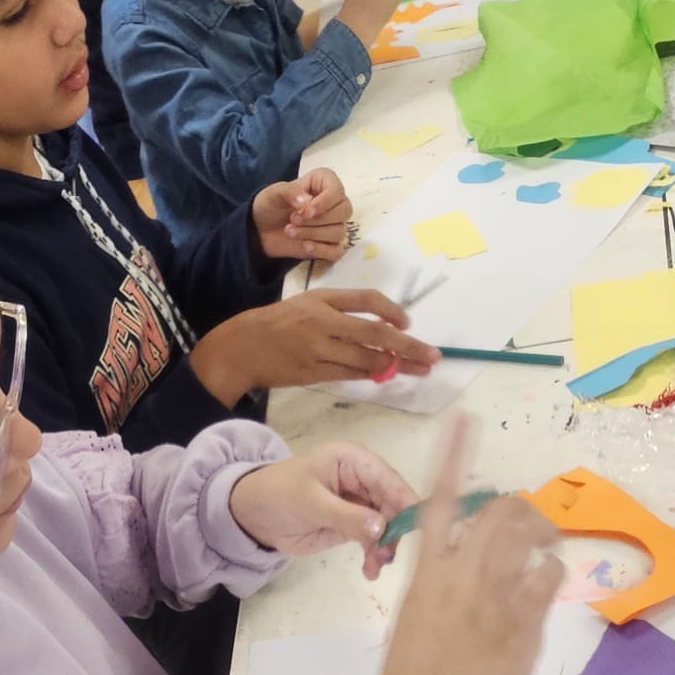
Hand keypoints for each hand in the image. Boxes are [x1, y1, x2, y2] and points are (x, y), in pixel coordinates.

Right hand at [188, 289, 439, 406]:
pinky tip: (386, 375)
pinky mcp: (313, 372)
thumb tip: (380, 330)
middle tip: (433, 355)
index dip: (393, 311)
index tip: (409, 323)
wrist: (242, 347)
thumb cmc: (277, 325)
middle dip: (409, 346)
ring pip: (366, 358)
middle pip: (375, 333)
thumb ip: (340, 314)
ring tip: (418, 369)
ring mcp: (318, 349)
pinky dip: (370, 375)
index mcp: (322, 299)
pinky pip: (350, 374)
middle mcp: (323, 321)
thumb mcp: (307, 305)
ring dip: (396, 365)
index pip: (367, 299)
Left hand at [228, 443, 417, 580]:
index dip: (406, 501)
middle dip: (394, 531)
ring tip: (374, 567)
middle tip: (387, 556)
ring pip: (386, 526)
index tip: (420, 527)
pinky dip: (374, 555)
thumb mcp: (311, 503)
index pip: (390, 480)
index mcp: (355, 461)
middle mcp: (364, 480)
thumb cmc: (279, 494)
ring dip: (384, 548)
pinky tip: (369, 571)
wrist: (254, 514)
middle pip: (394, 506)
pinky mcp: (354, 525)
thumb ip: (347, 516)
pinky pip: (373, 540)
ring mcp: (361, 504)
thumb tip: (382, 528)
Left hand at [251, 169, 352, 262]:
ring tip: (290, 232)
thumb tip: (306, 201)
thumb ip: (289, 192)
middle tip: (293, 219)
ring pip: (339, 232)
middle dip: (318, 220)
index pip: (337, 191)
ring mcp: (333, 225)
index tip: (307, 211)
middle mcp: (334, 203)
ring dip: (313, 234)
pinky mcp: (328, 245)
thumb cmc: (271, 205)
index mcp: (324, 183)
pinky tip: (305, 247)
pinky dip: (321, 250)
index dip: (325, 202)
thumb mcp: (274, 193)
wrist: (262, 229)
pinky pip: (336, 251)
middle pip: (343, 212)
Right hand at [366, 418, 564, 674]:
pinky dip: (551, 572)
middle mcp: (461, 579)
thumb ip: (439, 589)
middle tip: (526, 519)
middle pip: (498, 512)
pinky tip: (546, 583)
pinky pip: (549, 579)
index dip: (454, 456)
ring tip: (545, 542)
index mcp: (423, 577)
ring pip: (530, 538)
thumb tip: (465, 570)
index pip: (438, 501)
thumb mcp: (412, 626)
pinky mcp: (525, 628)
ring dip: (541, 532)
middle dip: (516, 506)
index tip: (466, 422)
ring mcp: (497, 602)